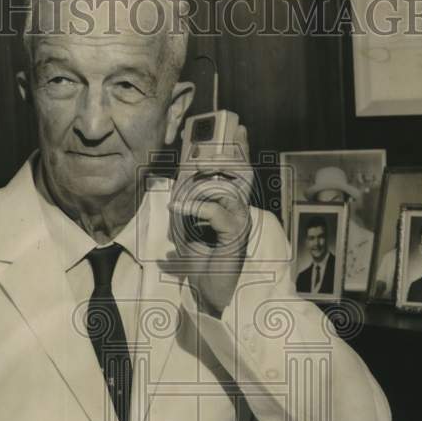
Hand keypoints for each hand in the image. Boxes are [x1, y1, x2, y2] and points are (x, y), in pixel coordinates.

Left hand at [169, 126, 252, 317]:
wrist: (209, 294)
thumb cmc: (201, 262)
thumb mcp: (186, 226)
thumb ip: (185, 202)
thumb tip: (179, 179)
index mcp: (232, 204)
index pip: (239, 171)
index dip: (240, 149)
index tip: (238, 126)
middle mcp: (241, 210)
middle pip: (243, 173)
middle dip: (226, 156)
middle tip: (204, 152)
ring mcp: (241, 222)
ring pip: (230, 189)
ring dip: (202, 184)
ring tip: (183, 184)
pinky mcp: (236, 236)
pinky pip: (218, 213)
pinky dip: (196, 207)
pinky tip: (178, 209)